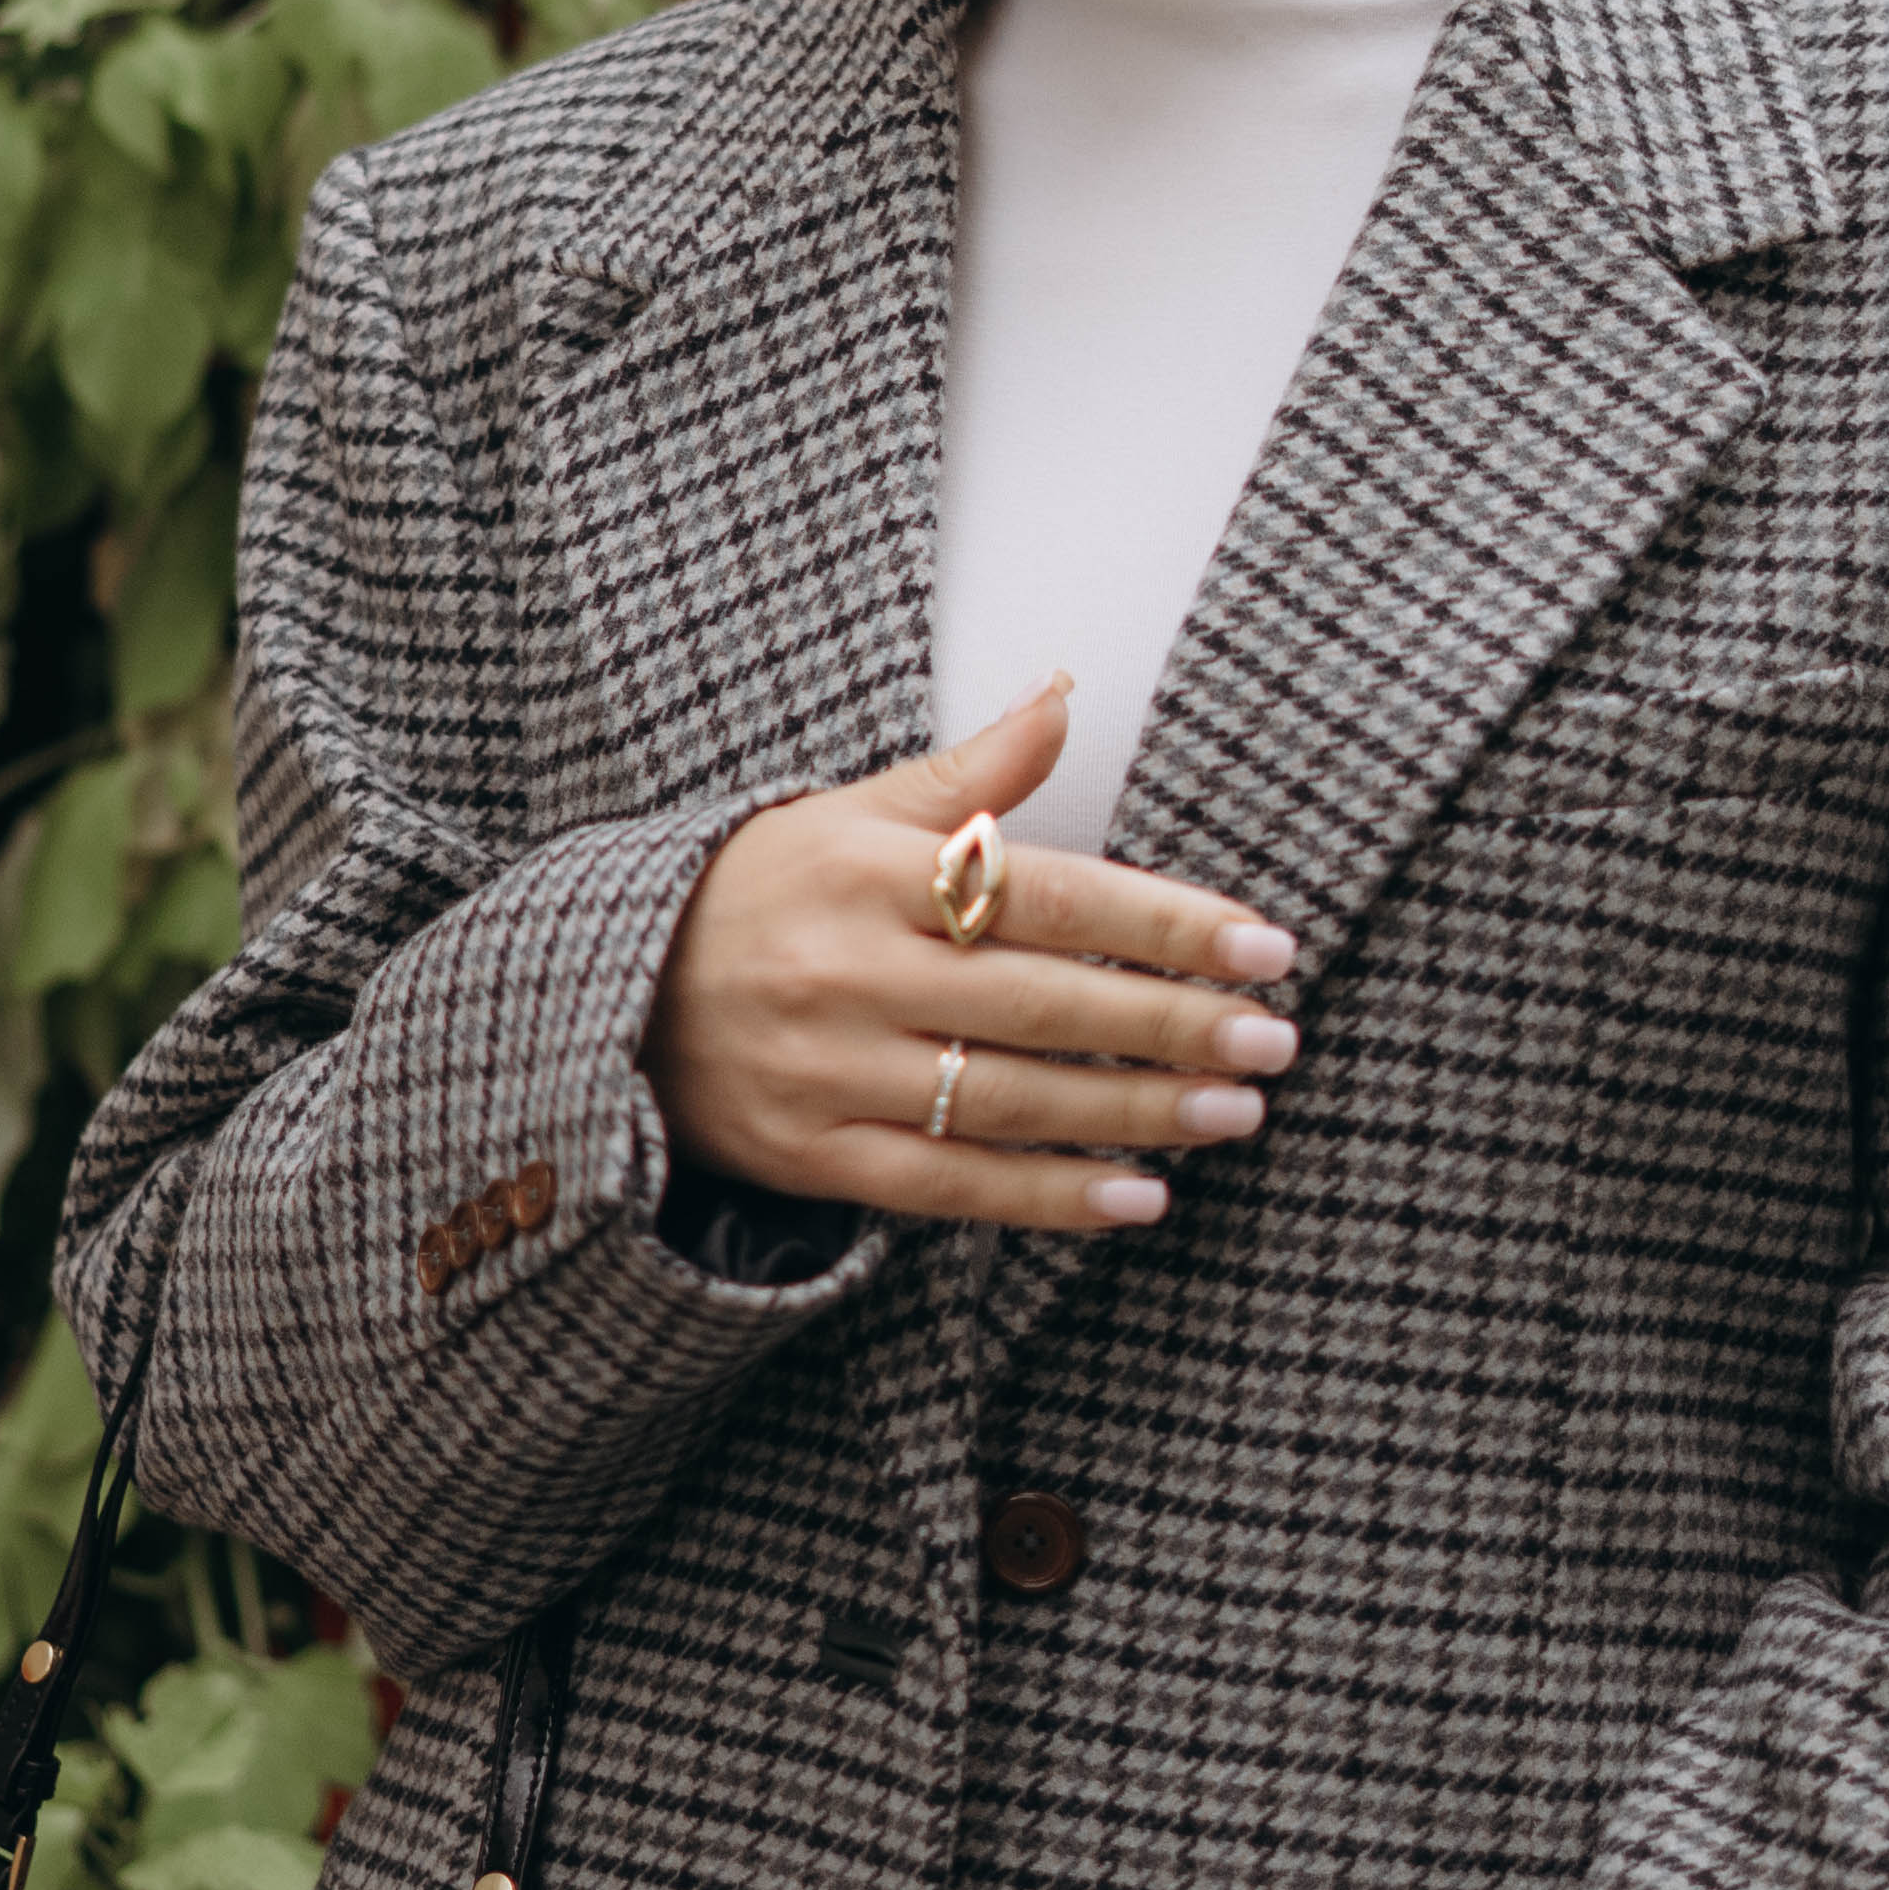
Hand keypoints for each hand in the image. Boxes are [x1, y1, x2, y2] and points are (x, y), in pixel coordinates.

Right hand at [644, 677, 1302, 1235]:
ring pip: (1007, 1102)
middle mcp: (848, 971)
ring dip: (1134, 1113)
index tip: (1262, 944)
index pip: (1042, 894)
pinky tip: (1140, 1196)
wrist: (614, 996)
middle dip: (1170, 1024)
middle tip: (1275, 1037)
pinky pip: (952, 1185)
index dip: (1161, 922)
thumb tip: (1064, 691)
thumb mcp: (846, 812)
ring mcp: (829, 1072)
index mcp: (866, 870)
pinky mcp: (816, 1156)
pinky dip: (1050, 1198)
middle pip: (1039, 1005)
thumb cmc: (759, 893)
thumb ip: (969, 774)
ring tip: (1235, 1109)